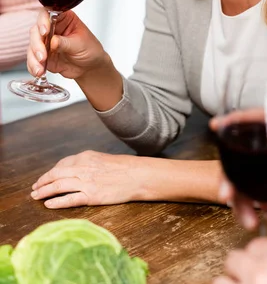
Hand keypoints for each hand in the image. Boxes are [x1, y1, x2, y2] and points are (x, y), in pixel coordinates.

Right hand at [27, 8, 106, 80]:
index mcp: (64, 19)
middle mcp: (52, 28)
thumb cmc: (90, 50)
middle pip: (36, 30)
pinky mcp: (43, 55)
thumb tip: (52, 41)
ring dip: (33, 57)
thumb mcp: (80, 44)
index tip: (45, 31)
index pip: (48, 13)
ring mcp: (46, 42)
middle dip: (37, 44)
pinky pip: (32, 59)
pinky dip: (33, 66)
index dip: (43, 21)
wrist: (90, 67)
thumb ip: (65, 43)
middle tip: (43, 55)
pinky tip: (38, 71)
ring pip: (32, 45)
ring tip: (40, 67)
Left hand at [31, 150, 153, 207]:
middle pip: (56, 174)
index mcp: (85, 156)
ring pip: (59, 186)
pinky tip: (49, 204)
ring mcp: (86, 182)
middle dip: (42, 182)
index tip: (45, 178)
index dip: (51, 172)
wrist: (137, 175)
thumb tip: (75, 170)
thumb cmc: (123, 168)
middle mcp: (83, 167)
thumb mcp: (102, 159)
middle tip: (34, 189)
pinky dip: (57, 202)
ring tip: (36, 197)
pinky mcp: (91, 195)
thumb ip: (87, 164)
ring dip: (44, 192)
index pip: (62, 164)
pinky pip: (69, 199)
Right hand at [210, 116, 266, 231]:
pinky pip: (243, 195)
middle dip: (227, 174)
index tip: (217, 125)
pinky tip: (256, 218)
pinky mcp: (259, 188)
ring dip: (236, 199)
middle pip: (239, 152)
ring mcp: (262, 169)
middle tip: (226, 195)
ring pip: (237, 178)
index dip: (236, 120)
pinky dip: (244, 209)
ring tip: (249, 221)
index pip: (258, 119)